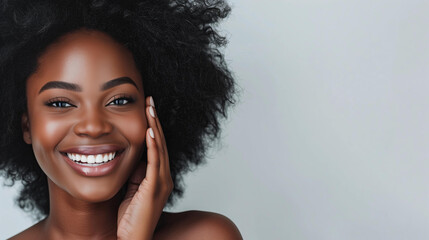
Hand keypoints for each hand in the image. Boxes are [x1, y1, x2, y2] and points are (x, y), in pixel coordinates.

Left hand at [117, 96, 172, 239]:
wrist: (132, 239)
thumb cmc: (129, 218)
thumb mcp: (131, 189)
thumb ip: (135, 173)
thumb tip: (131, 154)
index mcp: (159, 177)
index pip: (157, 146)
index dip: (153, 127)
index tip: (147, 109)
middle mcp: (164, 177)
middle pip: (161, 143)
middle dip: (155, 121)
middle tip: (150, 101)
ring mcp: (161, 183)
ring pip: (160, 149)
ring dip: (155, 127)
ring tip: (150, 109)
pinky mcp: (155, 189)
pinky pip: (154, 163)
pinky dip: (153, 146)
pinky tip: (150, 131)